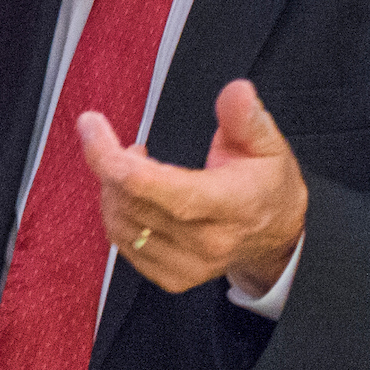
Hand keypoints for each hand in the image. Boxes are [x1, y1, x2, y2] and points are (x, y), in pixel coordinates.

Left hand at [79, 79, 305, 293]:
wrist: (278, 237)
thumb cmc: (268, 186)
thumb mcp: (269, 144)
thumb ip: (247, 118)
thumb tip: (236, 92)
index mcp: (232, 204)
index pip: (164, 189)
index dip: (117, 159)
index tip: (92, 126)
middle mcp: (208, 241)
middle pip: (133, 203)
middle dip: (108, 162)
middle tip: (109, 137)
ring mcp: (188, 264)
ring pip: (122, 225)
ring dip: (110, 187)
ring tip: (127, 162)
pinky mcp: (173, 277)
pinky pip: (124, 244)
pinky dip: (116, 212)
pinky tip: (131, 191)